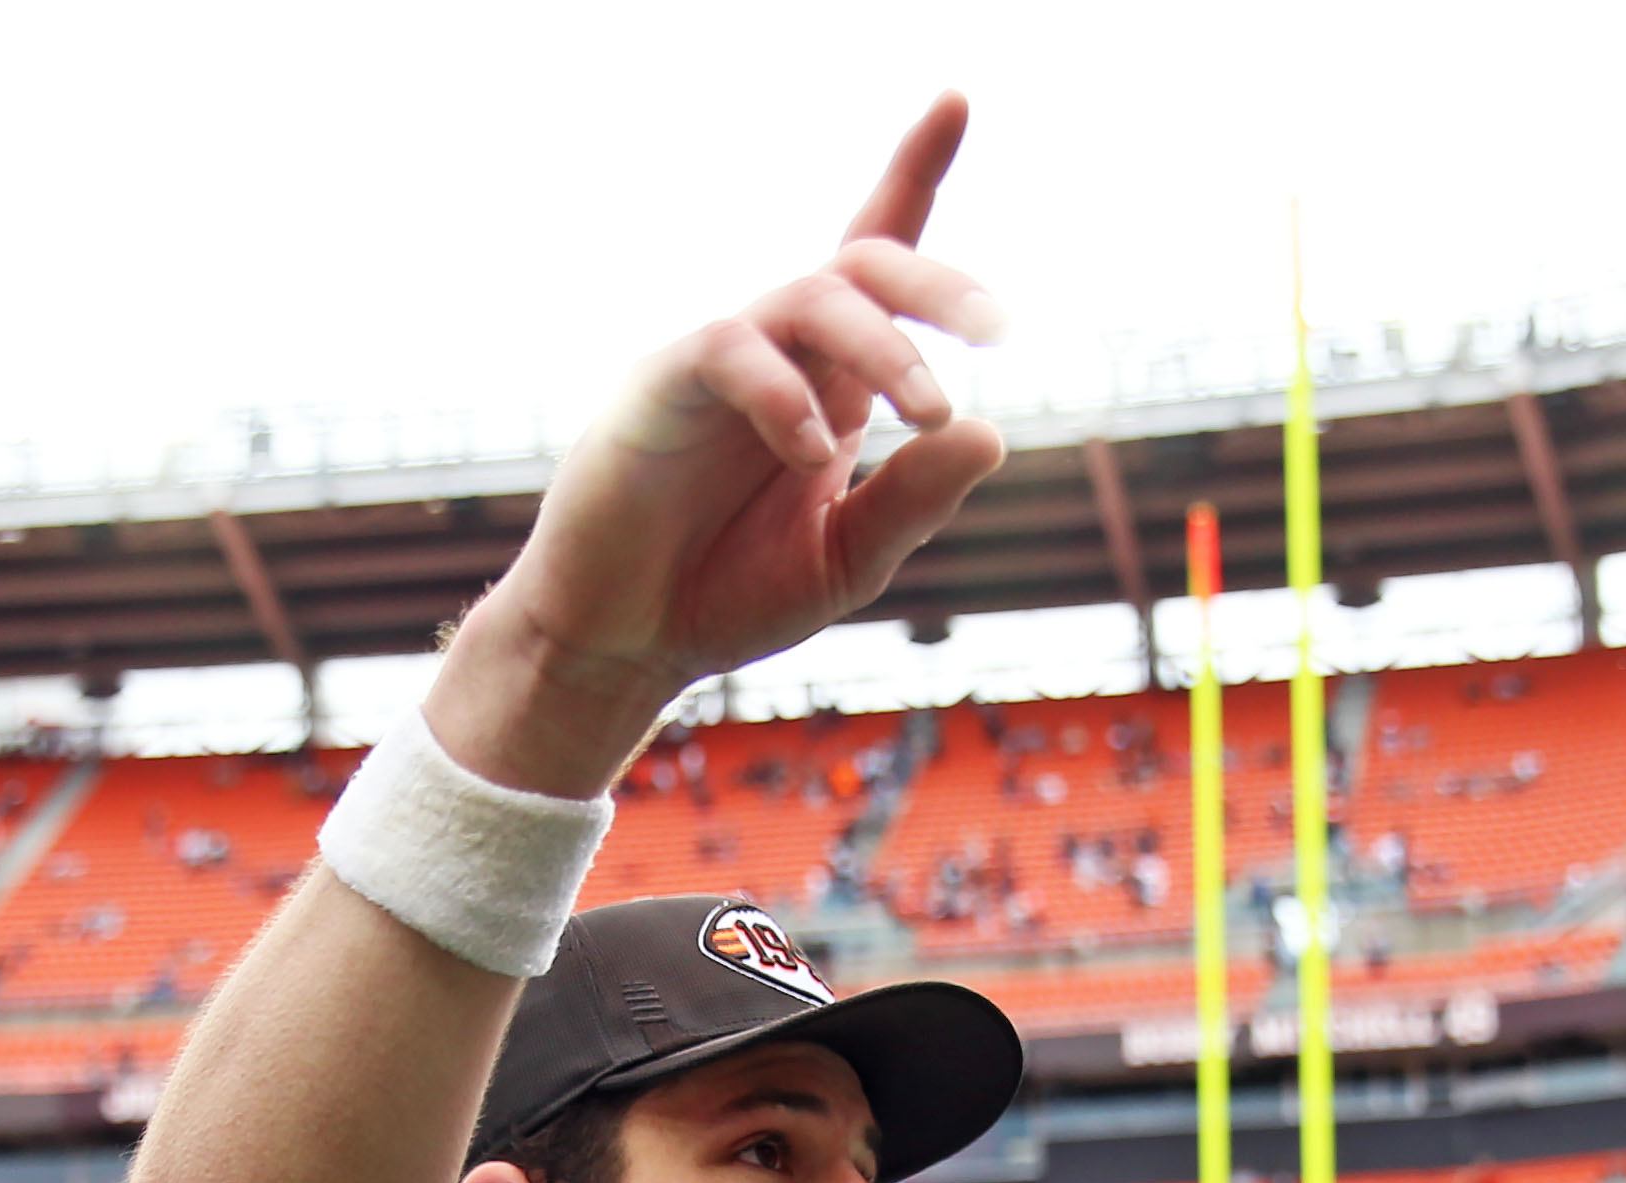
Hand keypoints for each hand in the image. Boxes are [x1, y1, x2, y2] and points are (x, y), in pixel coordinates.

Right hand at [429, 92, 1008, 792]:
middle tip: (998, 330)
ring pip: (813, 298)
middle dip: (937, 281)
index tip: (958, 97)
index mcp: (833, 382)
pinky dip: (786, 397)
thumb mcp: (846, 559)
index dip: (914, 173)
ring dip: (886, 347)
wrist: (627, 641)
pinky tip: (814, 454)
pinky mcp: (663, 386)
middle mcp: (783, 353)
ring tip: (930, 411)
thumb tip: (992, 431)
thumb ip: (914, 503)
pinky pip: (732, 353)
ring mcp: (721, 362)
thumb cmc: (728, 591)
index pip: (879, 260)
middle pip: (866, 262)